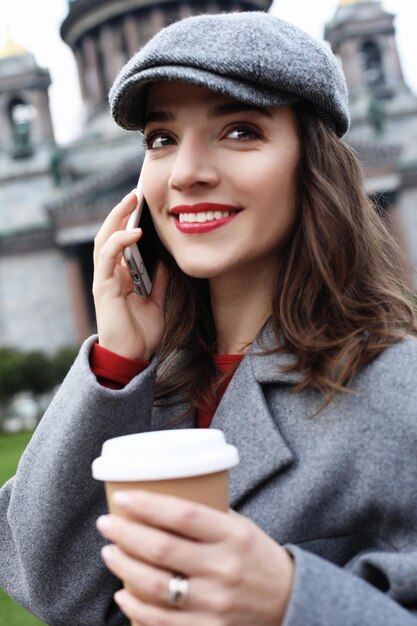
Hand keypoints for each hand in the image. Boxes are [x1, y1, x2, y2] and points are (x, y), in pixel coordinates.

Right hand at [93, 191, 168, 359]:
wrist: (134, 356)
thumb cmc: (142, 331)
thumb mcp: (157, 299)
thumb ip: (158, 278)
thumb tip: (165, 256)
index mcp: (121, 275)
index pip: (121, 241)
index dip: (129, 221)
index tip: (143, 203)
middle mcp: (110, 274)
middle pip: (109, 234)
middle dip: (121, 212)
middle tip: (136, 193)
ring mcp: (105, 279)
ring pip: (104, 240)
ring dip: (116, 218)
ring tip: (131, 200)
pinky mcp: (103, 287)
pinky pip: (108, 258)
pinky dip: (119, 242)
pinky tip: (135, 233)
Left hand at [96, 490, 293, 625]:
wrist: (290, 602)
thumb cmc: (258, 557)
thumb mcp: (241, 527)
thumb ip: (207, 517)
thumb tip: (162, 500)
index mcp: (233, 535)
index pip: (183, 515)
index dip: (147, 505)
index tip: (123, 498)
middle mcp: (223, 568)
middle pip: (161, 549)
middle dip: (125, 534)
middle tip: (106, 524)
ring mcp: (215, 603)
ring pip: (155, 586)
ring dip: (124, 567)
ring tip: (109, 553)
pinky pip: (162, 621)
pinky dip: (136, 608)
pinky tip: (123, 594)